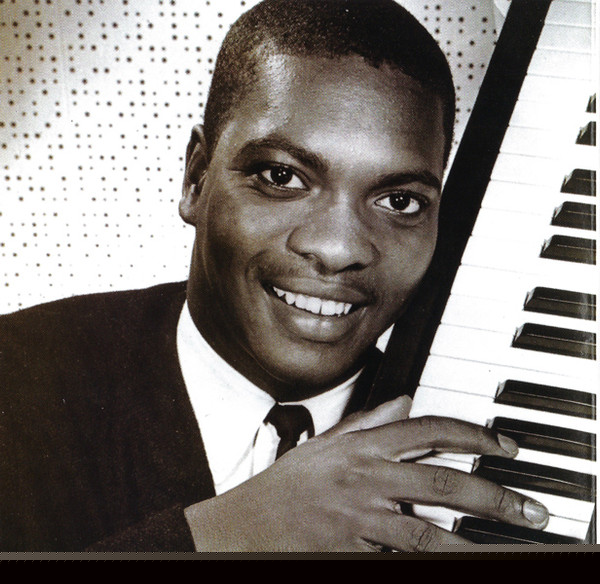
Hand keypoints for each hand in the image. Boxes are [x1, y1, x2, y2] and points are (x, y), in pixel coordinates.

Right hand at [184, 396, 548, 550]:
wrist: (243, 527)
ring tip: (512, 548)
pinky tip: (455, 562)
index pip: (428, 430)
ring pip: (431, 533)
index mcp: (361, 448)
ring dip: (476, 543)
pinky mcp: (349, 551)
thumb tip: (406, 400)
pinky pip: (400, 559)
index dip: (474, 434)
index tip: (506, 445)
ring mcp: (359, 518)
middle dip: (495, 496)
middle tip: (531, 510)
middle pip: (443, 484)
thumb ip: (368, 422)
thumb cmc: (285, 487)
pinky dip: (430, 563)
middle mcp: (365, 478)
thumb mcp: (325, 445)